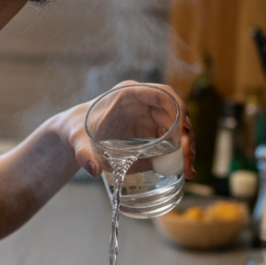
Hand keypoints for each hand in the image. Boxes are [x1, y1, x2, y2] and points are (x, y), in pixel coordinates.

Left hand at [56, 80, 194, 179]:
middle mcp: (143, 103)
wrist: (76, 133)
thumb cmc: (77, 129)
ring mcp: (149, 117)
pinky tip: (183, 169)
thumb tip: (92, 170)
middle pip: (175, 112)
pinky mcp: (150, 131)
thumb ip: (82, 153)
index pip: (162, 93)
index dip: (178, 109)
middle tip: (189, 157)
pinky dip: (178, 153)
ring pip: (176, 127)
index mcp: (128, 93)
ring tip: (189, 169)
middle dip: (185, 134)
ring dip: (185, 146)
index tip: (183, 130)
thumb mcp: (77, 140)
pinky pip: (170, 139)